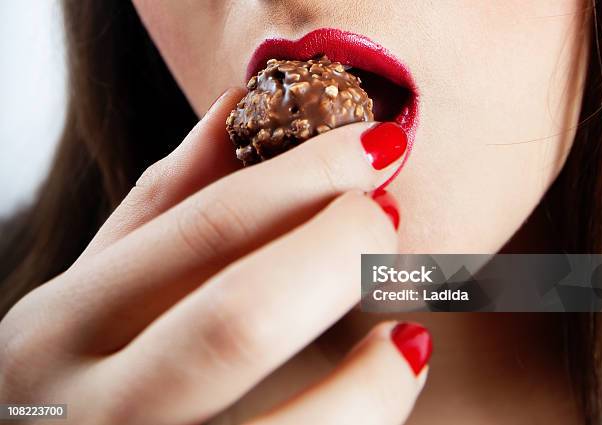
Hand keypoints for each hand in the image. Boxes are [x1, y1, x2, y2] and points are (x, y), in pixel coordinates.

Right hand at [0, 88, 429, 423]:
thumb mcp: (98, 285)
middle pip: (244, 318)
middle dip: (338, 249)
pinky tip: (394, 370)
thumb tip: (238, 105)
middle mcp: (88, 413)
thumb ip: (164, 203)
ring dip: (375, 369)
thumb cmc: (81, 369)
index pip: (204, 228)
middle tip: (386, 218)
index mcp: (57, 330)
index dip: (308, 175)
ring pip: (299, 421)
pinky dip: (375, 410)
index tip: (378, 144)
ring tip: (405, 327)